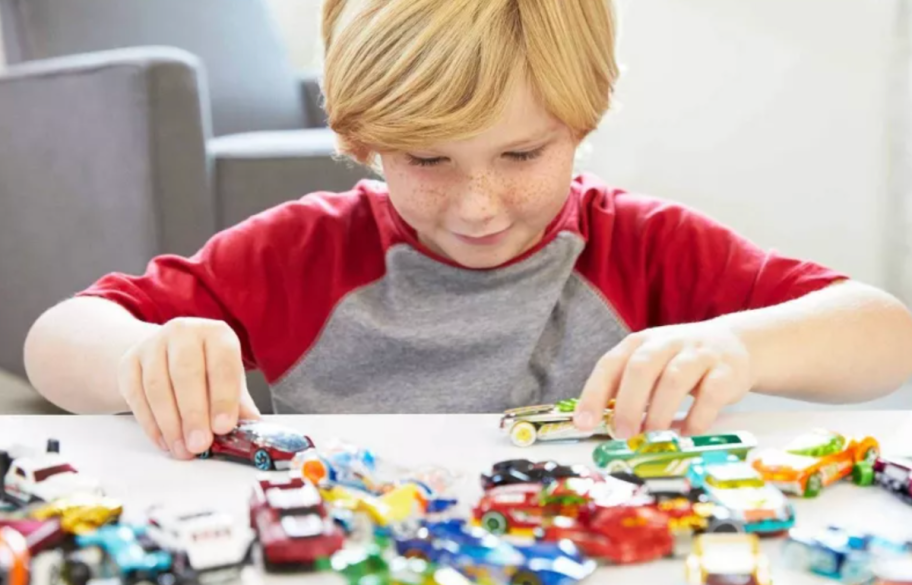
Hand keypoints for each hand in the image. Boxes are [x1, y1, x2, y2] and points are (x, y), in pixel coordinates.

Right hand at [117, 317, 260, 458]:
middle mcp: (184, 332)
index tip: (223, 427)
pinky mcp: (129, 361)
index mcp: (216, 334)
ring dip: (170, 424)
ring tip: (183, 450)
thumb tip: (254, 428)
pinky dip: (150, 424)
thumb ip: (240, 404)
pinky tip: (165, 441)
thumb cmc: (207, 369)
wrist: (169, 353)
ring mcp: (152, 345)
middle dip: (193, 414)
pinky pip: (136, 395)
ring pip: (157, 387)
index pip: (222, 363)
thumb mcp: (230, 381)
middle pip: (186, 374)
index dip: (223, 397)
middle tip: (200, 445)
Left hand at [573, 321, 752, 436]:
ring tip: (652, 437)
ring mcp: (698, 355)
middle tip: (622, 434)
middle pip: (641, 368)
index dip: (594, 394)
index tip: (583, 424)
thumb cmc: (680, 362)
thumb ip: (626, 389)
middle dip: (628, 404)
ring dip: (659, 414)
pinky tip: (687, 433)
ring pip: (673, 380)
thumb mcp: (650, 365)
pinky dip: (696, 419)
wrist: (735, 344)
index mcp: (639, 343)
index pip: (610, 364)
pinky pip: (709, 395)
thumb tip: (599, 425)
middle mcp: (666, 343)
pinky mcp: (726, 371)